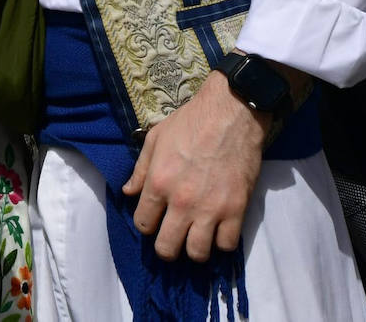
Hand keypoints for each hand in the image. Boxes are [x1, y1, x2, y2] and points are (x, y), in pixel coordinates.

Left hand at [121, 71, 266, 261]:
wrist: (231, 113)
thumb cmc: (191, 122)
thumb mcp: (155, 139)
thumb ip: (140, 169)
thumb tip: (129, 192)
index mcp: (158, 183)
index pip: (143, 224)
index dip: (147, 225)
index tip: (154, 220)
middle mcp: (181, 201)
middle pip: (167, 247)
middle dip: (167, 248)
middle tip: (173, 239)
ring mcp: (210, 208)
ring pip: (197, 253)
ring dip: (195, 249)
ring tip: (197, 238)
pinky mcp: (236, 209)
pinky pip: (227, 244)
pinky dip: (222, 242)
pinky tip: (219, 230)